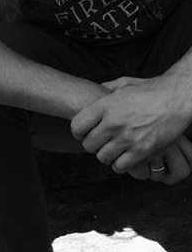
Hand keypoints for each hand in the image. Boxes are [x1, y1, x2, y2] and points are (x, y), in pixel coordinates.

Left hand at [71, 74, 191, 172]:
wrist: (175, 99)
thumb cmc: (150, 91)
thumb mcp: (124, 84)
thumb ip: (107, 88)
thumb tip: (97, 88)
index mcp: (105, 106)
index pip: (77, 125)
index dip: (78, 132)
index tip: (83, 134)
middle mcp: (113, 122)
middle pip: (88, 144)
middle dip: (92, 145)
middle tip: (99, 142)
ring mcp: (127, 137)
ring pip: (103, 157)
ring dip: (106, 155)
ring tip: (112, 150)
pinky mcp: (142, 150)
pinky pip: (121, 166)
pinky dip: (120, 164)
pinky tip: (124, 157)